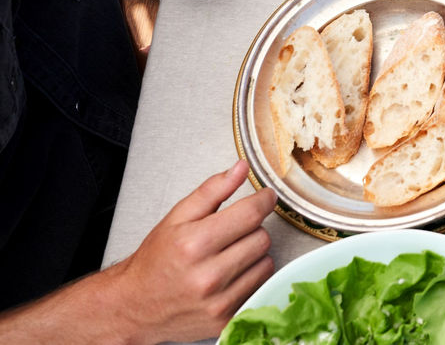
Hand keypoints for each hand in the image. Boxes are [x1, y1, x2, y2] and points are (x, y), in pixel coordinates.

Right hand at [106, 160, 275, 342]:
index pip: (250, 214)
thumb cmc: (156, 260)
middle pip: (262, 237)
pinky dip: (252, 277)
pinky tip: (232, 275)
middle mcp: (207, 276)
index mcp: (194, 244)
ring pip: (265, 262)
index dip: (263, 200)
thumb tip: (240, 168)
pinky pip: (261, 286)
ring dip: (254, 254)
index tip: (266, 197)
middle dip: (252, 229)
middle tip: (232, 233)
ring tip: (229, 255)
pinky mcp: (226, 320)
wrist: (134, 306)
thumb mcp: (177, 217)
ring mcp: (218, 301)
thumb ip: (212, 190)